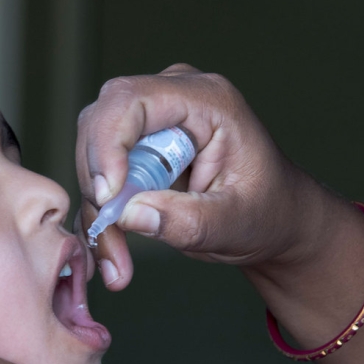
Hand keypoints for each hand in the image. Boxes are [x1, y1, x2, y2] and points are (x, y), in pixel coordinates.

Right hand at [78, 63, 321, 289]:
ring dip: (96, 210)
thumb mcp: (237, 223)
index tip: (108, 197)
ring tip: (117, 263)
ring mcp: (151, 121)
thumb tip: (129, 214)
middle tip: (111, 236)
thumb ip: (189, 220)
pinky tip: (113, 257)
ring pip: (91, 154)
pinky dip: (98, 219)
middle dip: (96, 183)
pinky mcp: (135, 148)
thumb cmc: (267, 211)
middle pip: (100, 122)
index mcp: (207, 100)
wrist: (272, 220)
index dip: (108, 143)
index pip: (133, 100)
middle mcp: (172, 99)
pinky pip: (98, 179)